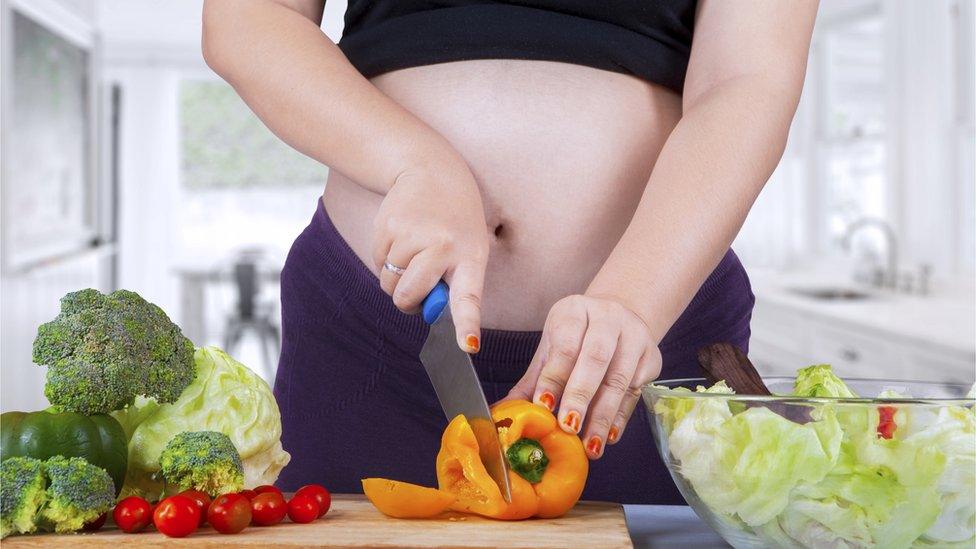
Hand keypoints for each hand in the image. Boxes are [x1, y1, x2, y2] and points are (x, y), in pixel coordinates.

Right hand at [372, 156, 489, 351]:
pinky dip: (385, 258)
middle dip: (406, 299)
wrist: (430, 170)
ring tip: (414, 247)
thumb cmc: (454, 220)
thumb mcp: (467, 247)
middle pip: (407, 297)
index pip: (468, 298)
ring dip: (395, 275)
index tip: (467, 346)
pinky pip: (377, 262)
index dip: (466, 325)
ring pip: (388, 282)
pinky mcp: (388, 226)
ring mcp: (413, 236)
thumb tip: (426, 311)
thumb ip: (452, 282)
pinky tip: (402, 236)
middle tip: (419, 282)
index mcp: (470, 257)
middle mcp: (443, 247)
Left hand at [504, 295, 661, 458]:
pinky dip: (621, 416)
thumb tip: (505, 412)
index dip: (554, 377)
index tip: (543, 406)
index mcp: (575, 310)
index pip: (565, 344)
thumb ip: (534, 379)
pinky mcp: (652, 357)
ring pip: (619, 379)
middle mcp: (608, 317)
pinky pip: (636, 391)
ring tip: (589, 445)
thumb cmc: (579, 336)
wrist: (620, 316)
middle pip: (595, 359)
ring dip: (603, 415)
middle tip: (568, 428)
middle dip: (580, 396)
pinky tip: (609, 435)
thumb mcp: (552, 347)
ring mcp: (634, 336)